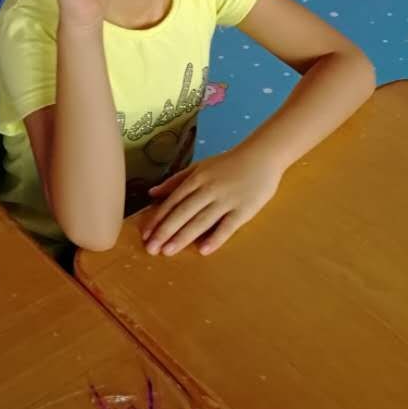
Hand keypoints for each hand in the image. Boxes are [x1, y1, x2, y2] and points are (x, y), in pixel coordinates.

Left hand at [142, 146, 281, 256]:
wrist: (261, 156)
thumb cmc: (227, 164)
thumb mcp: (200, 167)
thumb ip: (176, 181)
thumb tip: (152, 193)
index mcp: (197, 178)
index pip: (173, 201)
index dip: (158, 218)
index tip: (145, 234)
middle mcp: (209, 189)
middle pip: (184, 212)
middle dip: (166, 231)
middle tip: (151, 249)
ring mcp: (226, 200)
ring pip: (202, 220)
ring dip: (184, 237)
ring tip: (168, 251)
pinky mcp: (244, 209)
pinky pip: (228, 226)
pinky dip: (216, 238)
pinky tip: (203, 250)